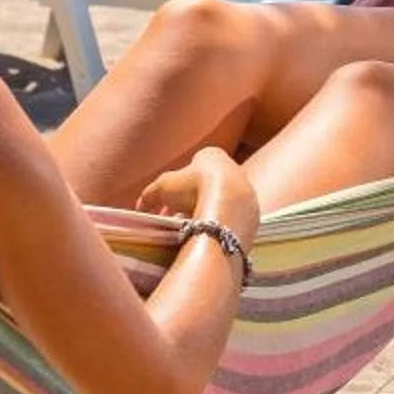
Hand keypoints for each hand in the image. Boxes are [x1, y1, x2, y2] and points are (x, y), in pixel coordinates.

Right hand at [138, 147, 259, 249]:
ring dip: (205, 215)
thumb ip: (149, 195)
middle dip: (190, 202)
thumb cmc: (194, 188)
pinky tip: (208, 237)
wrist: (228, 207)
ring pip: (222, 204)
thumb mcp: (162, 187)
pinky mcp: (253, 215)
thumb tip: (140, 208)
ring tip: (189, 231)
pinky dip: (219, 227)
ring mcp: (246, 192)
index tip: (165, 205)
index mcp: (214, 156)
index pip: (192, 168)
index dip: (175, 187)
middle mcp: (234, 170)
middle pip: (208, 187)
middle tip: (175, 220)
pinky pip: (232, 220)